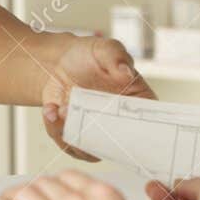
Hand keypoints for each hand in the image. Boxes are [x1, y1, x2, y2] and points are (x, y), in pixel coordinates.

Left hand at [40, 35, 154, 159]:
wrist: (61, 62)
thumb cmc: (90, 54)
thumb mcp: (105, 49)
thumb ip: (117, 57)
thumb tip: (126, 72)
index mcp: (137, 103)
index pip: (149, 126)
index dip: (140, 134)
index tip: (117, 126)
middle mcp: (120, 124)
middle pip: (117, 145)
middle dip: (96, 137)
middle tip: (78, 114)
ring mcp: (98, 133)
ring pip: (90, 150)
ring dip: (72, 133)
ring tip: (60, 110)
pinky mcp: (77, 136)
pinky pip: (68, 144)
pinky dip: (56, 130)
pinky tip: (51, 110)